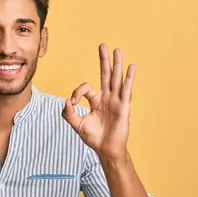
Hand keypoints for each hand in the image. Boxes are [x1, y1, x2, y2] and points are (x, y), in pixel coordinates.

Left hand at [62, 44, 135, 160]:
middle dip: (104, 60)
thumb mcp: (77, 125)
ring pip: (116, 79)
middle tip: (103, 45)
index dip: (77, 93)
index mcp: (96, 100)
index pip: (86, 88)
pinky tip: (131, 67)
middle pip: (105, 75)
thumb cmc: (94, 138)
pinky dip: (129, 78)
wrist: (106, 150)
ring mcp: (116, 101)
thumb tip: (66, 101)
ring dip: (117, 65)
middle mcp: (107, 98)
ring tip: (118, 50)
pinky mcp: (123, 107)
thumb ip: (69, 113)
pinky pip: (126, 90)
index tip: (72, 103)